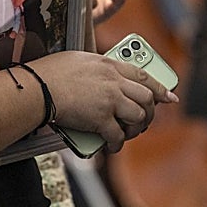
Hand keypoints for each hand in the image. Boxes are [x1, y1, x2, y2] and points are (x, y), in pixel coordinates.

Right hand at [30, 50, 176, 152]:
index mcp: (110, 64)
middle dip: (150, 113)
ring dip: (136, 129)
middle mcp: (114, 81)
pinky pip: (118, 136)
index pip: (144, 75)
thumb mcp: (80, 60)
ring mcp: (110, 100)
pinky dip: (117, 144)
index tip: (168, 97)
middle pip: (146, 98)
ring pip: (138, 117)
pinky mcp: (101, 119)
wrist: (38, 87)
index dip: (159, 88)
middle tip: (144, 121)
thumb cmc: (52, 73)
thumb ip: (98, 70)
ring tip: (128, 133)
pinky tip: (111, 146)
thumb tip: (105, 82)